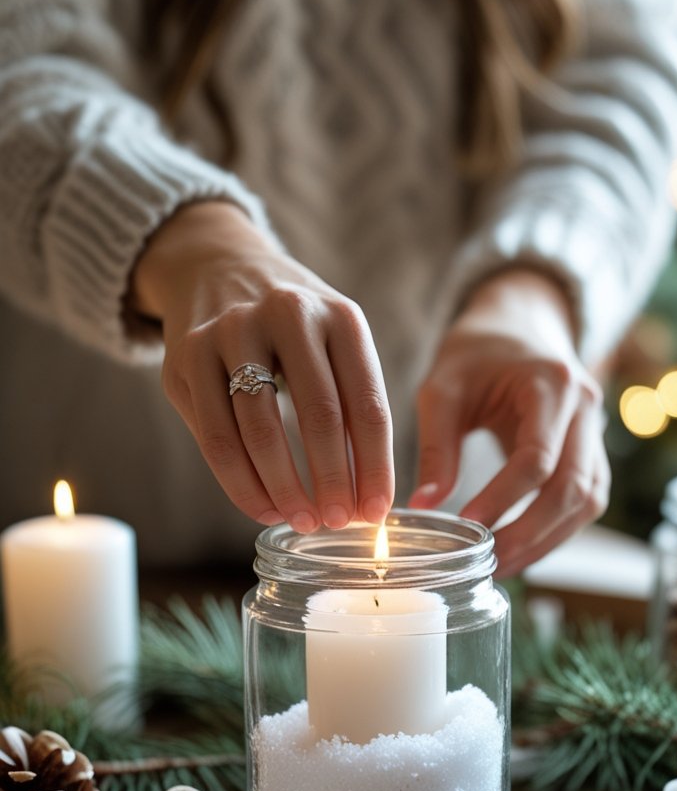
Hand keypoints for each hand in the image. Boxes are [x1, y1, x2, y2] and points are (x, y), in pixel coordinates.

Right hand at [131, 202, 393, 531]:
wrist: (218, 267)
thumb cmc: (293, 329)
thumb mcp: (335, 344)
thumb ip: (352, 407)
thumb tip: (368, 498)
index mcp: (339, 316)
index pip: (367, 404)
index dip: (374, 467)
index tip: (375, 513)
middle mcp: (287, 314)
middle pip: (318, 415)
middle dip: (332, 482)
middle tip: (339, 523)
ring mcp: (230, 331)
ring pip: (260, 430)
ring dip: (284, 488)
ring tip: (301, 520)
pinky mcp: (186, 356)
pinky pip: (215, 436)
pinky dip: (241, 484)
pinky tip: (263, 507)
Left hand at [408, 269, 609, 574]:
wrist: (518, 327)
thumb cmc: (476, 353)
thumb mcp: (444, 387)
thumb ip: (435, 445)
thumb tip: (424, 505)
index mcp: (552, 383)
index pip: (538, 457)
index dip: (505, 498)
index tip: (468, 525)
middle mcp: (587, 409)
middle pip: (575, 487)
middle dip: (532, 532)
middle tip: (490, 562)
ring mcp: (597, 432)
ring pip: (588, 501)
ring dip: (549, 539)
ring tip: (502, 566)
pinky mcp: (592, 453)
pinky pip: (585, 501)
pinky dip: (556, 530)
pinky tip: (520, 549)